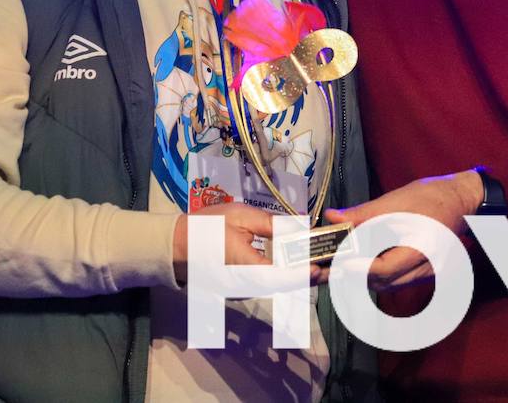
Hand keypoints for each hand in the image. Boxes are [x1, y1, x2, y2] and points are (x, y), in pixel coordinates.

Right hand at [168, 203, 327, 286]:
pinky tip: (297, 261)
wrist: (175, 246)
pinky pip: (269, 283)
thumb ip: (273, 224)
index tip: (325, 265)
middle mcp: (249, 286)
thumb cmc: (206, 228)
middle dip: (311, 274)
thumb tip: (302, 228)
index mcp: (248, 269)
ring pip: (280, 285)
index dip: (307, 273)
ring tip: (321, 259)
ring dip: (300, 274)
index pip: (285, 277)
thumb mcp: (241, 217)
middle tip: (332, 262)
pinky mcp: (242, 287)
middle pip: (287, 284)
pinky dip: (286, 274)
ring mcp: (245, 290)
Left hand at [324, 170, 482, 290]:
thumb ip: (363, 214)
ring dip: (365, 276)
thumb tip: (333, 218)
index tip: (342, 261)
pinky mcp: (425, 273)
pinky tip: (365, 261)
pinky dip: (379, 273)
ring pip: (390, 284)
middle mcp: (429, 267)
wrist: (461, 200)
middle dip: (357, 275)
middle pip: (385, 282)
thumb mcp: (396, 200)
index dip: (361, 268)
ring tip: (344, 262)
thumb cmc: (433, 196)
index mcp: (424, 247)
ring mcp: (429, 273)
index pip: (387, 269)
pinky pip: (398, 280)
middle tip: (332, 264)